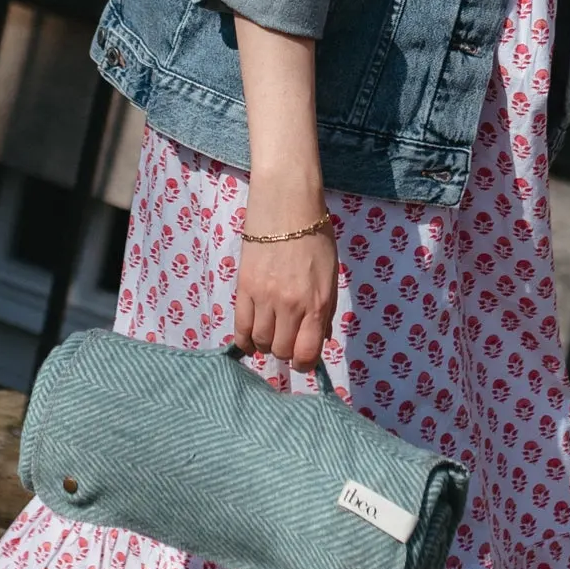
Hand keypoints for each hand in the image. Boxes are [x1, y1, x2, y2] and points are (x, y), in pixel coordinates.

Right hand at [234, 184, 337, 370]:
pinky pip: (239, 327)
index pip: (306, 352)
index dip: (305, 364)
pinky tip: (250, 341)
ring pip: (260, 341)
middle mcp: (290, 306)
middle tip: (288, 341)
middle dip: (287, 352)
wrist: (286, 204)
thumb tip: (320, 339)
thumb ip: (325, 310)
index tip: (304, 360)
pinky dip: (244, 340)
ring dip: (266, 345)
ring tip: (271, 334)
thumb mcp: (329, 275)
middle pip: (282, 350)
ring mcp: (264, 298)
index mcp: (316, 303)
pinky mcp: (243, 288)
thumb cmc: (315, 237)